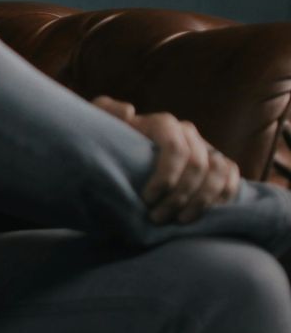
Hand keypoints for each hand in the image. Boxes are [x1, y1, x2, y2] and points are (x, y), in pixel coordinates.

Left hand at [91, 95, 240, 223]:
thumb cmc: (108, 144)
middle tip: (157, 218)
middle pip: (197, 165)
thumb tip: (129, 111)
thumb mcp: (100, 126)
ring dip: (202, 200)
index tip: (147, 199)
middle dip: (179, 196)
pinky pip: (231, 176)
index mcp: (162, 124)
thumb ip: (106, 112)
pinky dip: (223, 195)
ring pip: (218, 171)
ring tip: (179, 220)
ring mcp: (205, 147)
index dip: (166, 177)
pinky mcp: (217, 162)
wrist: (121, 156)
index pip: (175, 148)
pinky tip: (204, 213)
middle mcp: (188, 133)